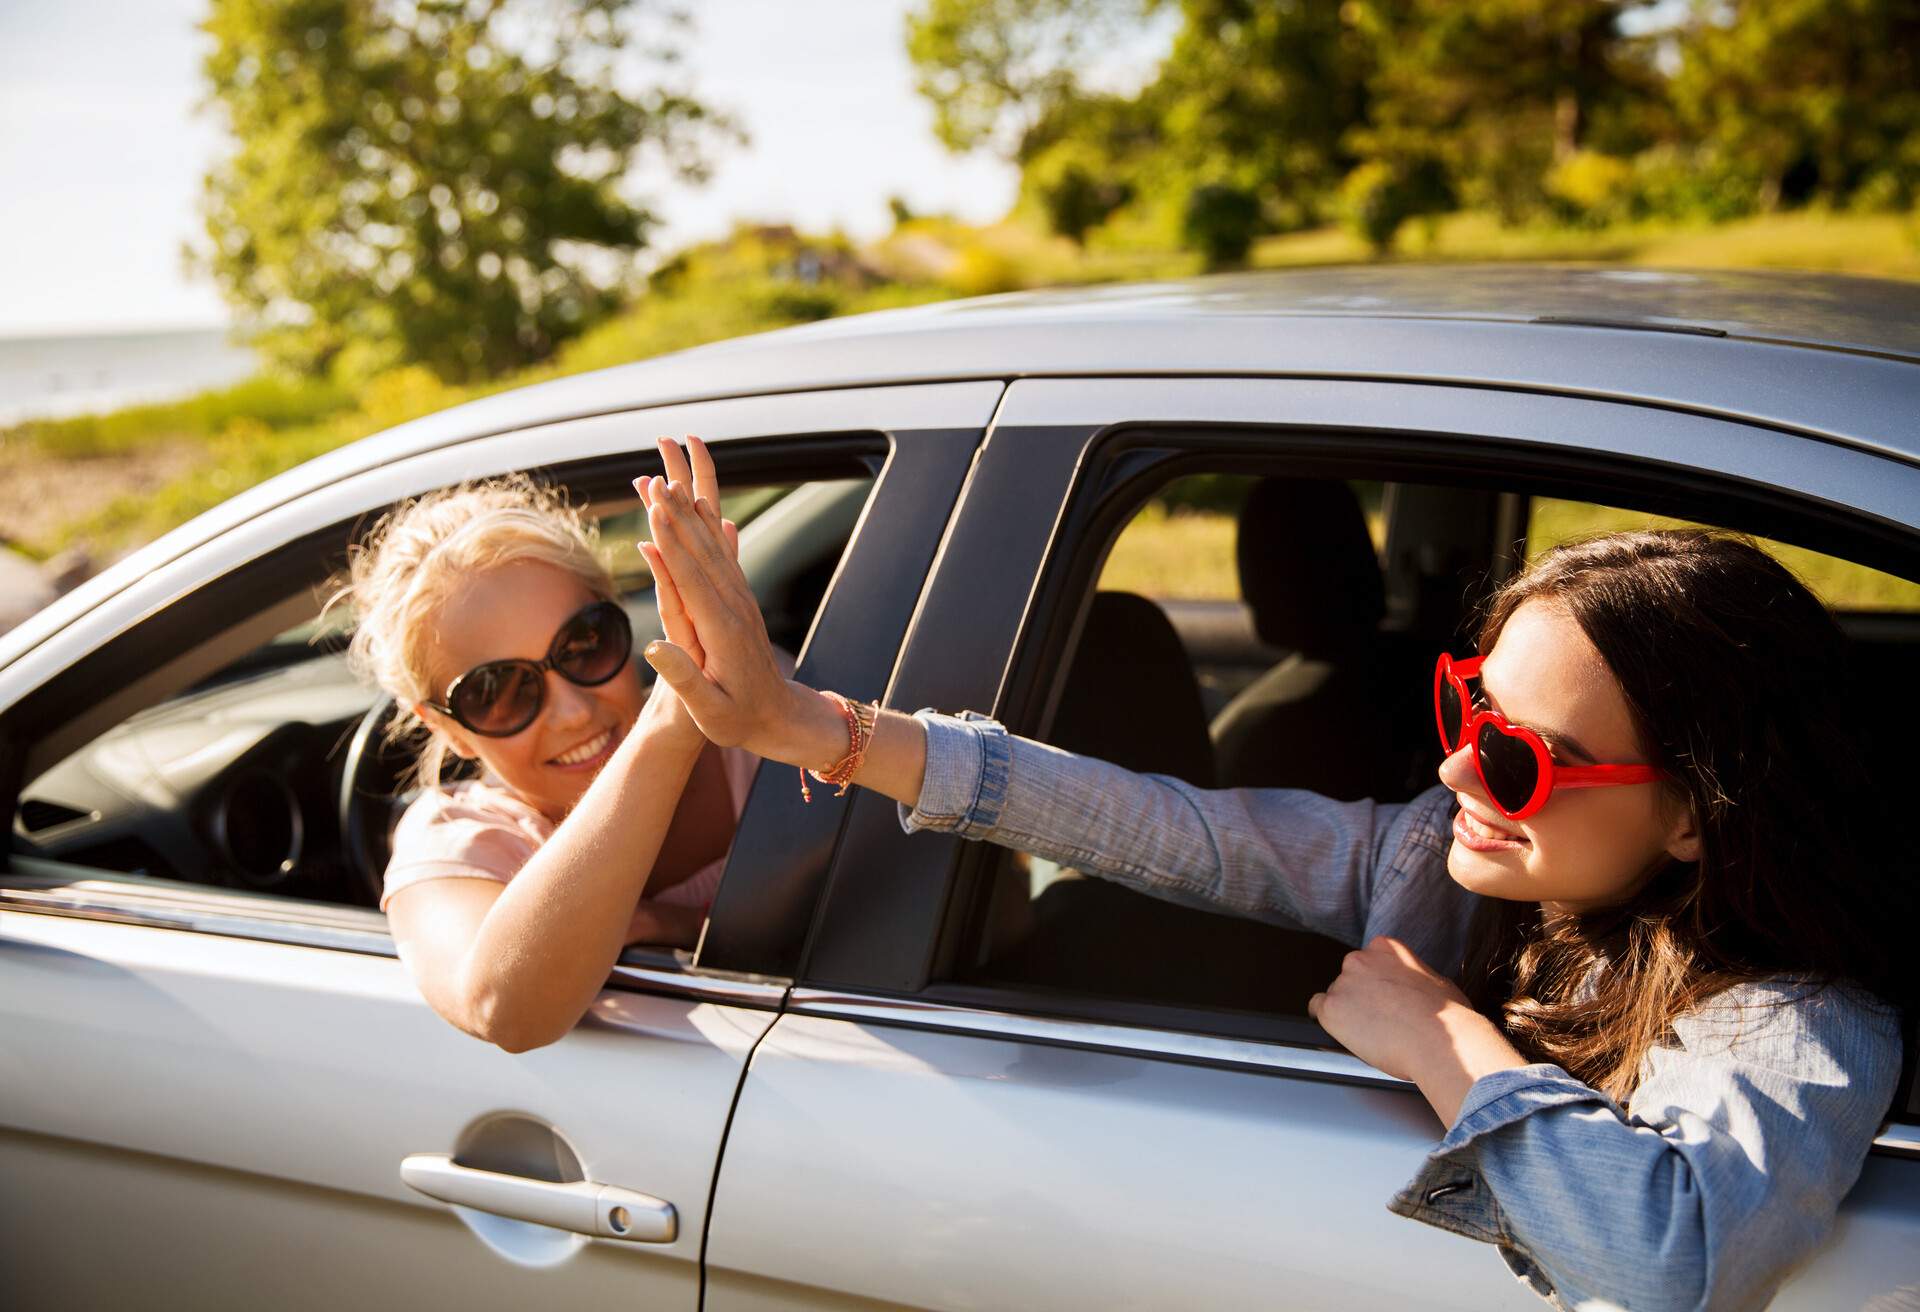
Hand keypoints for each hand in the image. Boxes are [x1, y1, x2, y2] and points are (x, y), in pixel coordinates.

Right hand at [636, 437, 831, 762]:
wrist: (781, 719)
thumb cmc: (739, 722)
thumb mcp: (710, 712)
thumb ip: (684, 680)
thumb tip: (654, 647)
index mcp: (722, 630)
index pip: (691, 576)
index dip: (671, 540)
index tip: (655, 507)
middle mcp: (733, 607)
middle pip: (702, 550)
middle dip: (679, 513)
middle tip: (657, 476)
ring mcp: (740, 602)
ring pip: (714, 548)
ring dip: (693, 513)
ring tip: (673, 481)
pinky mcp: (741, 603)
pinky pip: (723, 557)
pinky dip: (710, 530)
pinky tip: (704, 510)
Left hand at [1308, 936, 1478, 1080]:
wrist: (1440, 1041)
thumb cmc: (1447, 1016)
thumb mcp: (1437, 981)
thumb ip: (1415, 977)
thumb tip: (1418, 988)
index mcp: (1386, 948)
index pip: (1368, 961)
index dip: (1375, 982)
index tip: (1382, 996)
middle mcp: (1359, 960)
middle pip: (1350, 977)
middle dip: (1360, 995)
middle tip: (1379, 1017)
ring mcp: (1342, 984)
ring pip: (1336, 996)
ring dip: (1348, 1011)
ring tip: (1371, 1032)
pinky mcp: (1331, 1009)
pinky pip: (1317, 1011)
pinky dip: (1328, 1021)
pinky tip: (1343, 1030)